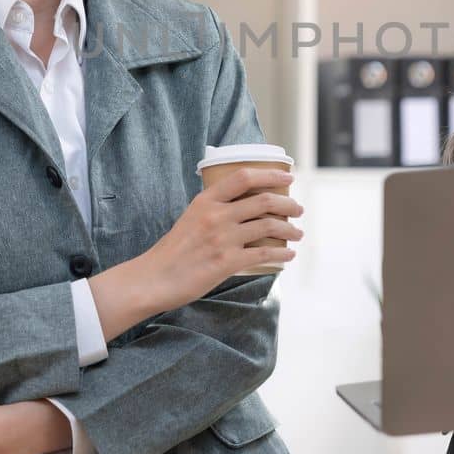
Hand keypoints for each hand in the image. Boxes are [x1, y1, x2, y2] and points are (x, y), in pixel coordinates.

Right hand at [104, 168, 303, 320]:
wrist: (154, 278)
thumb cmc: (173, 250)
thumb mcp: (190, 218)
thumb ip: (214, 210)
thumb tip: (243, 209)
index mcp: (206, 200)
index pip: (244, 177)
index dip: (271, 175)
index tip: (288, 177)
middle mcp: (216, 215)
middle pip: (264, 201)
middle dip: (288, 204)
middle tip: (298, 209)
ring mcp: (223, 239)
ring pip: (269, 227)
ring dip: (290, 229)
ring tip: (298, 233)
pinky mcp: (227, 262)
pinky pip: (264, 254)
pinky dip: (282, 254)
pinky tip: (289, 255)